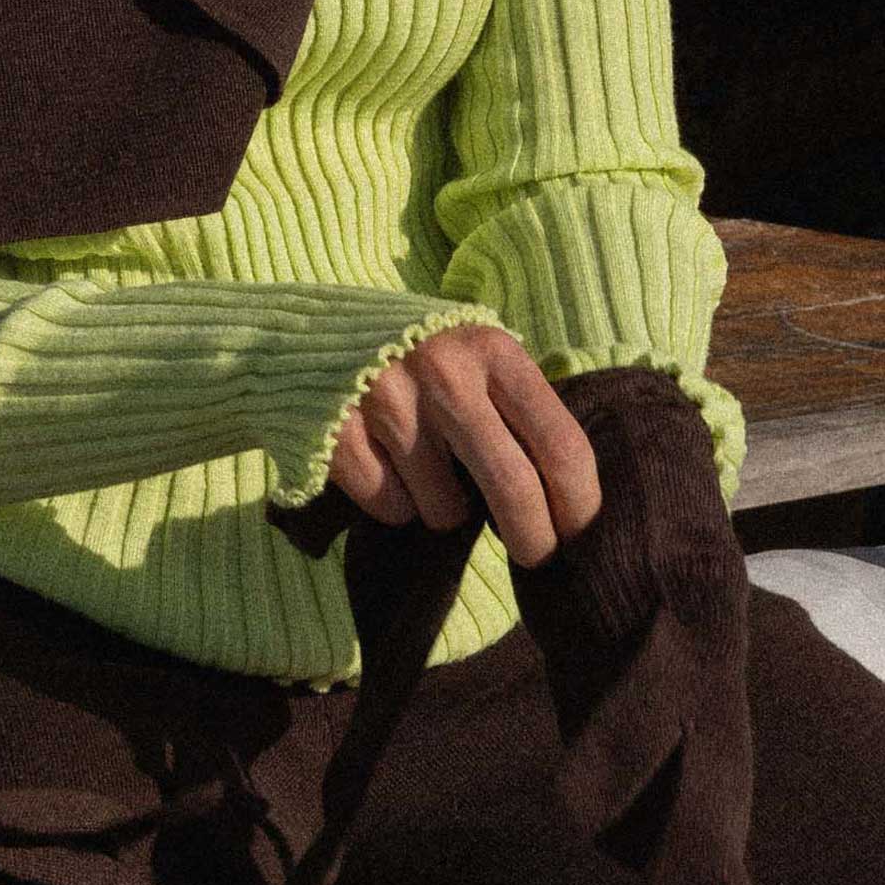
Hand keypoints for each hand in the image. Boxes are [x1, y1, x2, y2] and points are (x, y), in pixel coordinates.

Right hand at [325, 323, 602, 567]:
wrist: (304, 329)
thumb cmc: (415, 353)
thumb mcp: (473, 355)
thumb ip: (516, 405)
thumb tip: (567, 500)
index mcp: (492, 350)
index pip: (560, 443)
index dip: (579, 504)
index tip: (578, 535)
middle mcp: (444, 371)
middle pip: (513, 488)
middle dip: (533, 539)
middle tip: (534, 555)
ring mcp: (386, 401)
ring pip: (445, 510)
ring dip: (441, 508)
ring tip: (422, 467)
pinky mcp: (338, 433)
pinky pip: (391, 508)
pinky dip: (392, 502)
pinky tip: (381, 464)